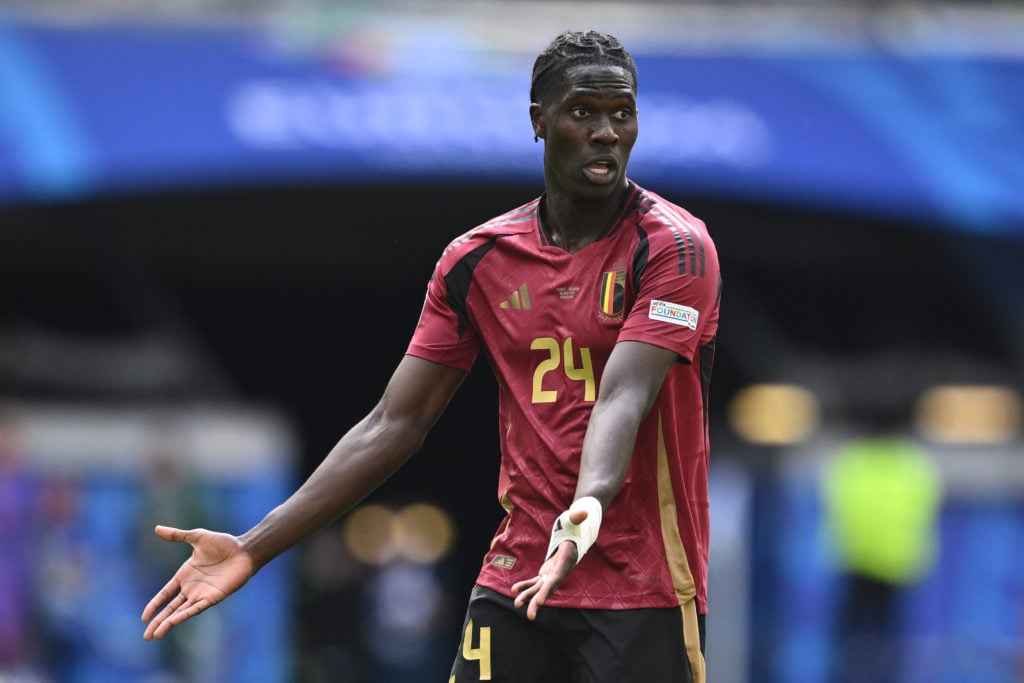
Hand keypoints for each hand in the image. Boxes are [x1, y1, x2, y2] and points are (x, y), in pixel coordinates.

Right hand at [141, 525, 254, 639]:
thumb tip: (157, 528)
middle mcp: (191, 587)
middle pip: (170, 608)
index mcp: (185, 575)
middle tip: (146, 637)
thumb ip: (177, 536)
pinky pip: (196, 608)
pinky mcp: (213, 597)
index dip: (154, 605)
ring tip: (156, 635)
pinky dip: (185, 615)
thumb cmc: (223, 543)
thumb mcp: (197, 537)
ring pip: (181, 612)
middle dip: (158, 621)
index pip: (165, 594)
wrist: (244, 550)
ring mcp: (202, 594)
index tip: (144, 617)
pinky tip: (174, 622)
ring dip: (168, 623)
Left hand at [511, 508, 587, 620]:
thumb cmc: (574, 524)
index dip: (548, 589)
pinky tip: (514, 590)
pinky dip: (525, 586)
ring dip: (528, 596)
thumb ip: (578, 516)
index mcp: (566, 560)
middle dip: (538, 601)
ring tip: (516, 605)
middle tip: (530, 615)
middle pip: (548, 588)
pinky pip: (535, 581)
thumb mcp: (574, 518)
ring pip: (540, 587)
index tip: (540, 600)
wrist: (577, 532)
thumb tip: (583, 511)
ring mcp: (553, 571)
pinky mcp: (547, 571)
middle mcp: (560, 570)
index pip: (557, 577)